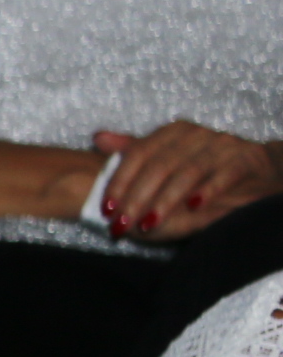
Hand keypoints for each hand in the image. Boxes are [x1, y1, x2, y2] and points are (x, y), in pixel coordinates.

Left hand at [86, 122, 282, 240]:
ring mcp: (223, 144)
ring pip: (188, 171)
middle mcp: (196, 134)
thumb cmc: (205, 167)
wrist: (258, 167)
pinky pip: (225, 173)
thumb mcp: (168, 158)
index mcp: (173, 132)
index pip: (138, 153)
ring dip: (166, 200)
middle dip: (137, 198)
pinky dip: (208, 189)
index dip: (119, 181)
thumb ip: (135, 151)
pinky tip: (193, 206)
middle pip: (159, 165)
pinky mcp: (247, 158)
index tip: (105, 208)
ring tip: (148, 224)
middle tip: (121, 224)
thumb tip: (98, 139)